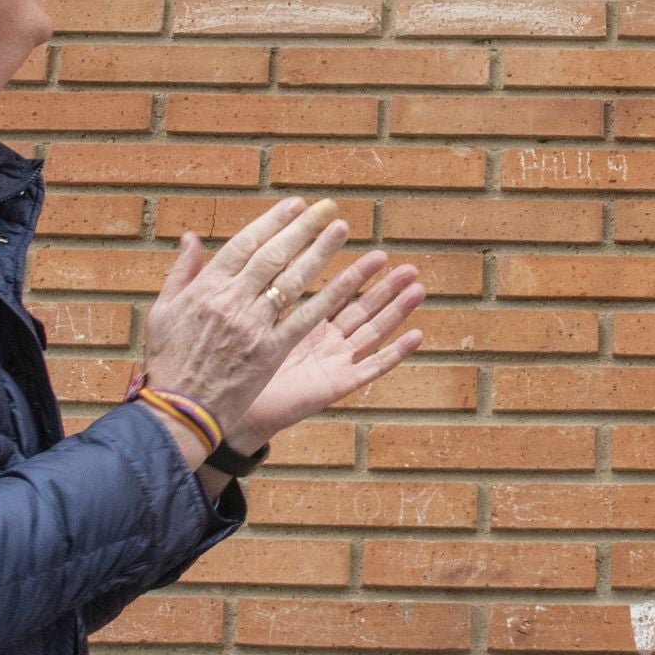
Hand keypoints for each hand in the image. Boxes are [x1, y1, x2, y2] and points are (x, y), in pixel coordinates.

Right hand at [139, 197, 353, 436]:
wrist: (179, 409)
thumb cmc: (169, 360)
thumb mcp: (163, 311)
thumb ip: (182, 272)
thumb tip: (191, 237)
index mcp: (207, 288)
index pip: (244, 244)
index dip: (272, 222)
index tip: (295, 206)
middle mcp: (232, 301)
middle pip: (273, 256)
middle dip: (302, 229)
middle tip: (326, 209)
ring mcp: (253, 326)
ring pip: (292, 281)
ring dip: (320, 252)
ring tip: (341, 229)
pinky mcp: (271, 351)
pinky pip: (305, 319)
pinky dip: (327, 297)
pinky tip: (348, 280)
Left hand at [236, 255, 427, 444]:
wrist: (236, 406)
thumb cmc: (238, 365)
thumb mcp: (254, 320)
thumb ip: (266, 289)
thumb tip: (247, 248)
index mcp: (309, 325)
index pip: (339, 294)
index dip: (359, 275)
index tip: (381, 256)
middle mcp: (327, 342)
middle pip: (363, 310)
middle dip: (386, 288)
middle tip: (409, 267)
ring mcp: (336, 363)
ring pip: (373, 332)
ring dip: (397, 311)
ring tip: (418, 288)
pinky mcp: (339, 384)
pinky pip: (372, 367)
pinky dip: (396, 352)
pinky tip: (416, 335)